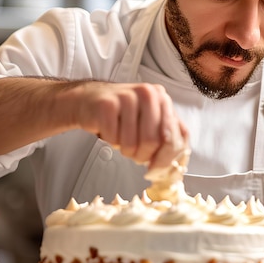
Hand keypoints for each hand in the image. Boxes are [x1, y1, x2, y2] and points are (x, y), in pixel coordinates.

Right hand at [73, 81, 188, 169]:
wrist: (89, 100)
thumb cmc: (122, 114)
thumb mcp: (149, 122)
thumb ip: (166, 139)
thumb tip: (173, 166)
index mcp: (162, 99)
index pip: (173, 136)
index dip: (165, 159)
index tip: (155, 168)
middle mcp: (148, 94)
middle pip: (152, 142)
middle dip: (141, 156)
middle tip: (134, 152)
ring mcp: (127, 97)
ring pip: (131, 143)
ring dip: (124, 149)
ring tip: (121, 138)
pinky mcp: (106, 104)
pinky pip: (113, 138)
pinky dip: (110, 141)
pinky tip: (109, 129)